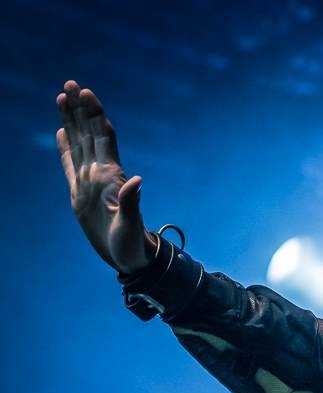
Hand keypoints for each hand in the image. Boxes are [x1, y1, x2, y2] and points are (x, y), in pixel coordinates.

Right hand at [56, 80, 154, 274]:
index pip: (103, 138)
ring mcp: (90, 181)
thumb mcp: (129, 225)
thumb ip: (131, 203)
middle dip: (80, 109)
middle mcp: (100, 173)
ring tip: (62, 97)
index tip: (86, 93)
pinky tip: (61, 132)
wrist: (129, 257)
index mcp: (111, 177)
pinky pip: (70, 164)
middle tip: (70, 83)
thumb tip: (138, 181)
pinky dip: (65, 147)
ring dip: (71, 120)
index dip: (95, 116)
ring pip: (78, 143)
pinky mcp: (80, 192)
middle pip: (89, 134)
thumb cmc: (131, 244)